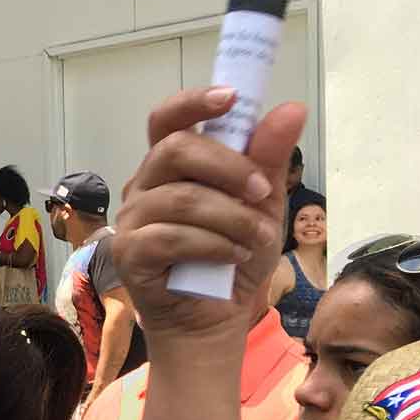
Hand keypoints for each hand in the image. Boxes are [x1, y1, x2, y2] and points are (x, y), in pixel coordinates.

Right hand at [112, 86, 302, 350]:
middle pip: (174, 149)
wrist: (213, 320)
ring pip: (182, 198)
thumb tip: (291, 109)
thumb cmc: (231, 258)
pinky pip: (172, 237)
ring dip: (232, 218)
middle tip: (262, 191)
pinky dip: (214, 246)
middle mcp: (145, 185)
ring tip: (257, 239)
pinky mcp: (129, 253)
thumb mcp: (262, 205)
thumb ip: (269, 159)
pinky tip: (233, 257)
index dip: (194, 102)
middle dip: (228, 166)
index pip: (168, 118)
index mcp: (171, 166)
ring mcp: (132, 219)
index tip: (233, 99)